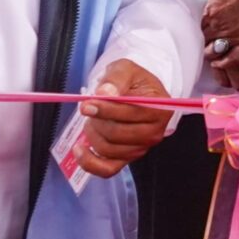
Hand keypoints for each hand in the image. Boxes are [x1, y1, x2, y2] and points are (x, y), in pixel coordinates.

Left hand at [72, 59, 177, 178]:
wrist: (138, 93)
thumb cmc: (133, 81)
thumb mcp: (126, 69)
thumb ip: (116, 79)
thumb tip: (104, 94)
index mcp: (159, 109)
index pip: (129, 113)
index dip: (105, 110)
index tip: (87, 103)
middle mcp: (154, 132)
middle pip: (116, 134)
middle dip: (96, 121)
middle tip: (89, 108)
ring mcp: (141, 148)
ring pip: (108, 149)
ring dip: (92, 134)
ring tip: (91, 120)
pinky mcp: (128, 158)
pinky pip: (108, 169)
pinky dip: (90, 163)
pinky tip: (79, 149)